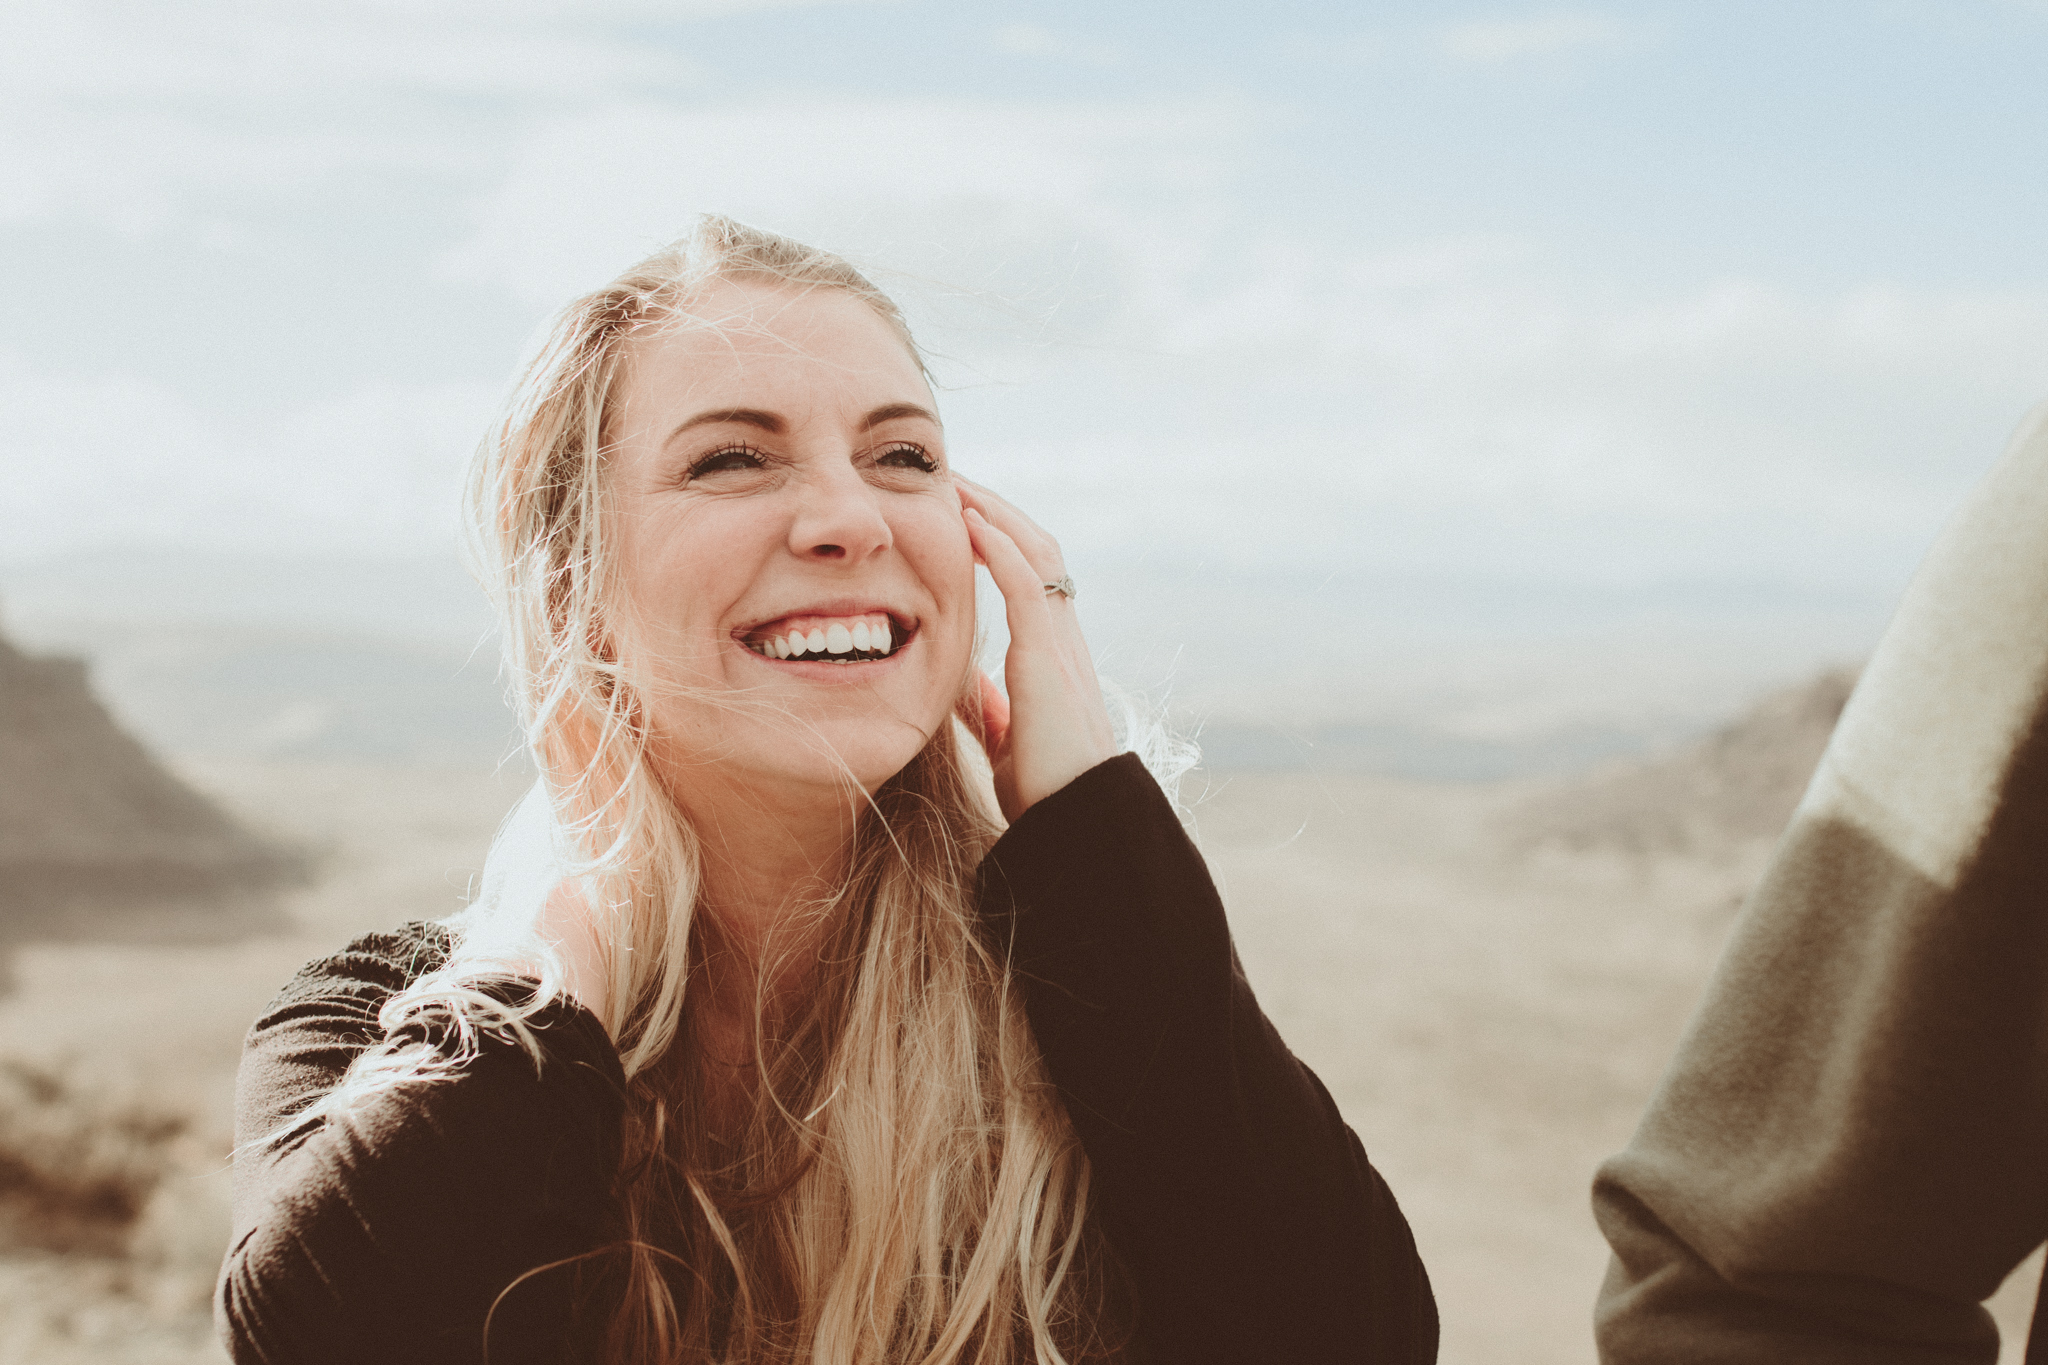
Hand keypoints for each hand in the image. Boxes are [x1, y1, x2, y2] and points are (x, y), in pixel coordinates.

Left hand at [954, 477, 1117, 821]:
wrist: (1074, 823)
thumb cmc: (1046, 789)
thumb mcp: (1007, 736)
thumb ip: (992, 705)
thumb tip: (968, 685)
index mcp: (1051, 652)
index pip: (1028, 574)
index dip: (998, 537)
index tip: (959, 512)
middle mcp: (1062, 637)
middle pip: (1036, 548)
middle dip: (996, 509)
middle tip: (953, 479)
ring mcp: (1060, 644)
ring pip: (1037, 554)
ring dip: (996, 513)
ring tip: (957, 484)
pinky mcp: (1049, 659)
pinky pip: (1028, 588)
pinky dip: (1000, 550)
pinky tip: (973, 525)